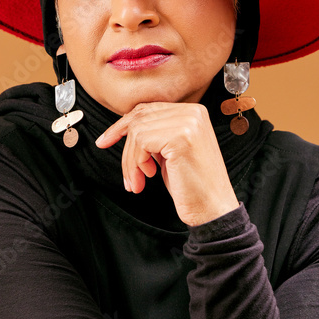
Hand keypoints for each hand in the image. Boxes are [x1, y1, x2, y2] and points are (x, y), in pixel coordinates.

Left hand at [95, 101, 239, 226]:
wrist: (213, 208)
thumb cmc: (192, 185)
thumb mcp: (171, 152)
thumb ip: (156, 134)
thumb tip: (123, 127)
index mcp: (194, 112)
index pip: (147, 109)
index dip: (122, 125)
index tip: (105, 141)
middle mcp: (193, 112)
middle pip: (139, 118)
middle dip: (125, 148)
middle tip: (128, 175)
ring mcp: (188, 123)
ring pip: (136, 131)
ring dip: (131, 161)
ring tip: (138, 181)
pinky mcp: (181, 137)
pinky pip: (141, 143)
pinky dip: (136, 163)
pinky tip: (148, 178)